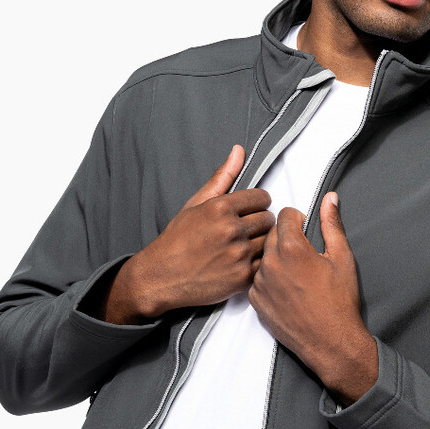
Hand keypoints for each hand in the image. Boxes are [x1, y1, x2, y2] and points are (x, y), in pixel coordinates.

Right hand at [124, 143, 276, 316]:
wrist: (161, 277)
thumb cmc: (177, 240)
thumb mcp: (195, 204)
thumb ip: (222, 177)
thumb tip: (239, 151)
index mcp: (220, 208)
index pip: (262, 197)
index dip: (256, 204)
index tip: (248, 211)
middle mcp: (231, 230)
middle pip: (267, 219)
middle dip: (258, 223)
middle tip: (243, 231)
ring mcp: (238, 255)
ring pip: (268, 241)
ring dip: (259, 243)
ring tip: (241, 247)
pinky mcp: (242, 277)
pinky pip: (264, 264)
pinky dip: (256, 264)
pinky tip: (240, 262)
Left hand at [247, 192, 377, 400]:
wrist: (331, 343)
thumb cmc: (340, 303)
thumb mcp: (342, 258)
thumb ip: (332, 224)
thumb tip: (329, 199)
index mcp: (292, 249)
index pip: (284, 215)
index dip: (297, 218)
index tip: (304, 227)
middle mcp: (270, 264)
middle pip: (271, 234)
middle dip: (286, 236)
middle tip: (303, 252)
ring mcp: (260, 284)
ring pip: (262, 256)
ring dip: (276, 258)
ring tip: (296, 273)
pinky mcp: (255, 301)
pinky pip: (257, 279)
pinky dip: (269, 279)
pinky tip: (287, 288)